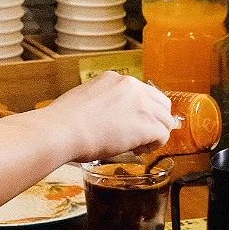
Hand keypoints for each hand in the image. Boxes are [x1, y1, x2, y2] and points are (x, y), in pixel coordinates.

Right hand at [45, 71, 175, 161]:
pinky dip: (154, 145)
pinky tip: (139, 150)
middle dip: (155, 120)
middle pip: (161, 103)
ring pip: (166, 120)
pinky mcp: (146, 123)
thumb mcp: (83, 100)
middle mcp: (131, 86)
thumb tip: (104, 117)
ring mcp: (141, 104)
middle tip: (142, 136)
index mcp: (114, 80)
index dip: (141, 111)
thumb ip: (101, 104)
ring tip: (139, 146)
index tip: (132, 123)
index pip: (142, 92)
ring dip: (155, 134)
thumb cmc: (64, 122)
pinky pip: (163, 135)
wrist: (63, 130)